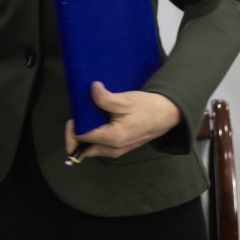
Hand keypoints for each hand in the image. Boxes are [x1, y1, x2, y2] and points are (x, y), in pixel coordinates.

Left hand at [65, 81, 179, 159]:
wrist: (167, 114)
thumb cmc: (148, 108)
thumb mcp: (125, 100)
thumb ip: (105, 98)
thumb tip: (92, 89)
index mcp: (113, 138)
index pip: (81, 139)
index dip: (72, 126)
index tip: (75, 112)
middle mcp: (112, 149)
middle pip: (83, 148)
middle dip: (76, 133)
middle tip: (80, 114)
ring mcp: (116, 150)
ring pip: (90, 147)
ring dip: (85, 134)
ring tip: (89, 115)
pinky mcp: (118, 147)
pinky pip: (99, 145)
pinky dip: (94, 134)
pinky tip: (97, 120)